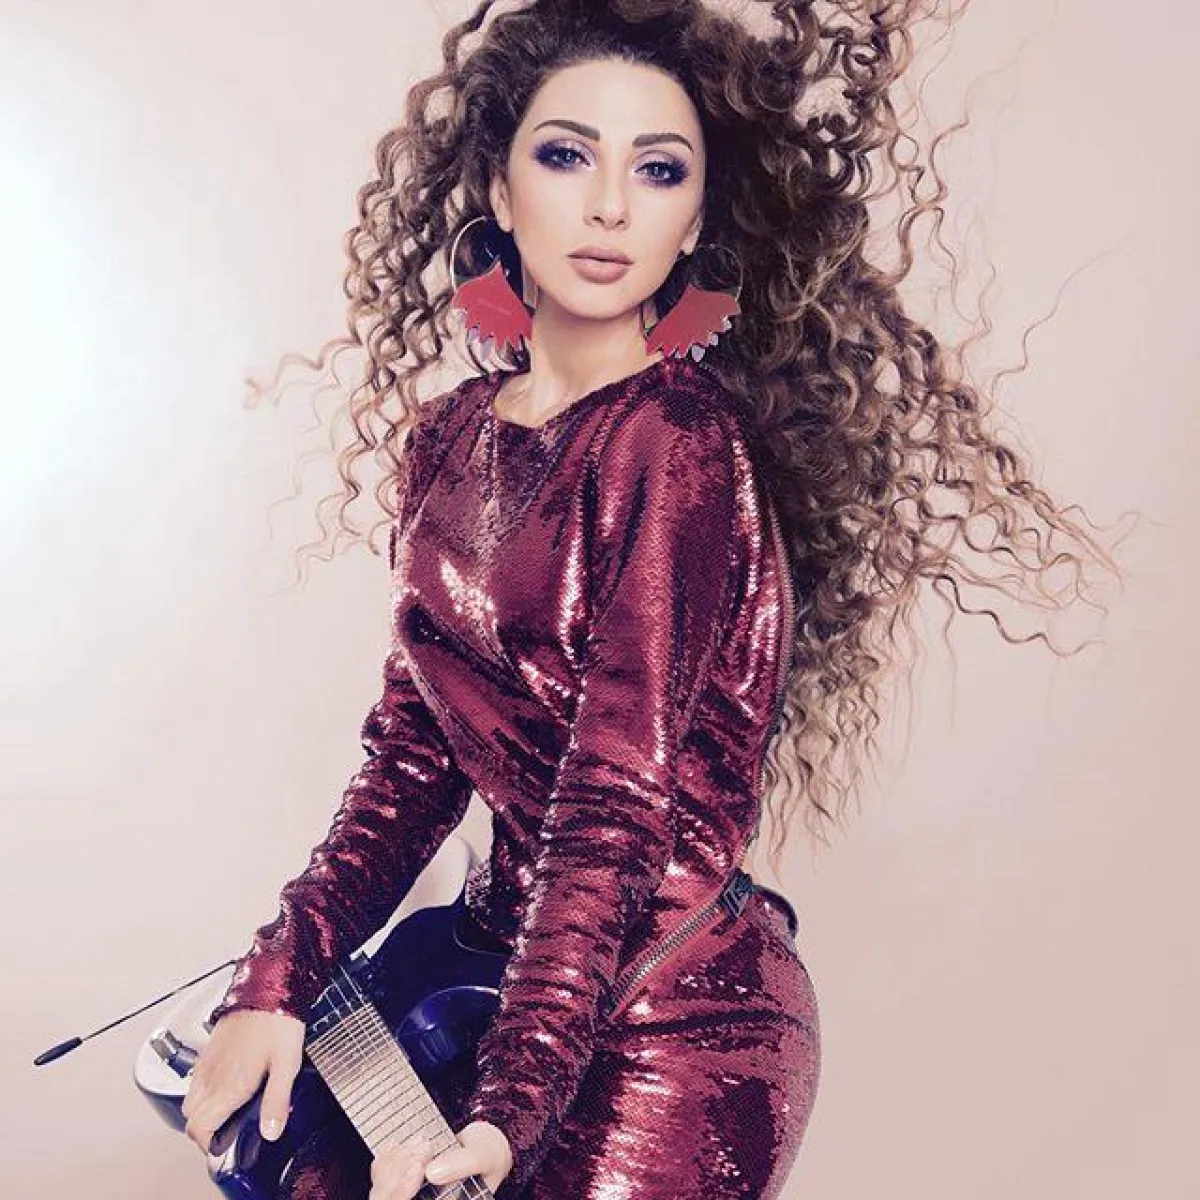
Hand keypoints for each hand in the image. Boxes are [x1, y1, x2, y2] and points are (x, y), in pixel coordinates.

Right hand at [180, 1008, 305, 1152]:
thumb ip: (276, 1102)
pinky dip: (204, 1090)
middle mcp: (211, 1076)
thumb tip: (271, 1132)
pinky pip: (195, 1078)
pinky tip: (226, 1082)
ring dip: (203, 1111)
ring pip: (190, 1099)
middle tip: (227, 1131)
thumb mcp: (287, 1065)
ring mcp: (207, 1061)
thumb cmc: (278, 1022)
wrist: (268, 986)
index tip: (224, 1146)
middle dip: (205, 1130)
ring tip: (227, 1109)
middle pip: (190, 1118)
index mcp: (227, 1085)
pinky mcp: (209, 1048)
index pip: (199, 1129)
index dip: (209, 1145)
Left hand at [369, 1120, 512, 1198]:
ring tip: (423, 1141)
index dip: (402, 1194)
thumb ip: (462, 1164)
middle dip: (401, 1174)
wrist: (481, 1146)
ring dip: (396, 1163)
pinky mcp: (399, 1184)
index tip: (419, 1168)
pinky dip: (388, 1159)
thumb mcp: (483, 1157)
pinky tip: (400, 1144)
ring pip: (382, 1192)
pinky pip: (381, 1177)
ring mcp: (410, 1198)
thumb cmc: (488, 1154)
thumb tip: (431, 1172)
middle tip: (426, 1145)